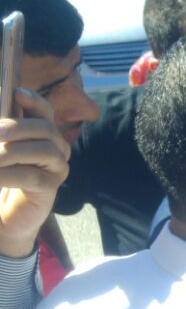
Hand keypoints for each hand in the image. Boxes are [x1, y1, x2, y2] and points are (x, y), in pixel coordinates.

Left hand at [0, 89, 70, 257]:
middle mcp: (56, 148)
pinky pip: (33, 176)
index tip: (16, 94)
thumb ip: (2, 136)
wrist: (5, 215)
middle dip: (17, 128)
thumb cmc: (1, 177)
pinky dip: (8, 175)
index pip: (45, 111)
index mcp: (42, 134)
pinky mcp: (51, 189)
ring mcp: (57, 168)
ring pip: (43, 151)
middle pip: (45, 128)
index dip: (34, 101)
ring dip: (10, 153)